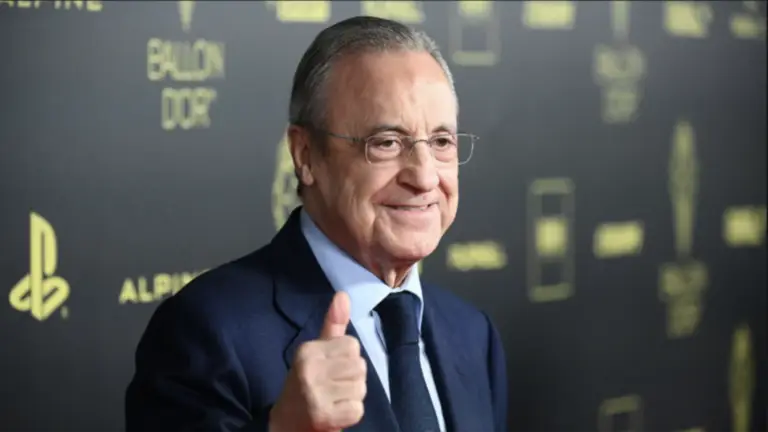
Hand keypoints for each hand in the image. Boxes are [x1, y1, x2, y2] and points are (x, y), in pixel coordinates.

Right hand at [269, 292, 366, 430]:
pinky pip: (358, 409)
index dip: (347, 358)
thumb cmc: (307, 384)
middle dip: (352, 379)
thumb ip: (332, 324)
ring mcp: (315, 394)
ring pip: (361, 388)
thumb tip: (343, 294)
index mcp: (307, 350)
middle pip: (360, 366)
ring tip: (334, 400)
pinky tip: (335, 414)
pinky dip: (350, 414)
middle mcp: (309, 369)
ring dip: (352, 397)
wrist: (286, 424)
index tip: (330, 370)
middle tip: (332, 388)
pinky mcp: (324, 416)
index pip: (352, 345)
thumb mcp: (316, 352)